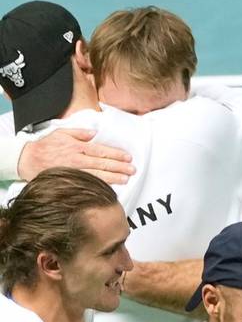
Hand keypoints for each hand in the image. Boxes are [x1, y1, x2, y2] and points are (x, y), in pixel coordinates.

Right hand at [18, 129, 134, 184]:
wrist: (27, 160)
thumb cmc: (45, 146)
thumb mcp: (61, 133)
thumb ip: (78, 132)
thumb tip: (93, 133)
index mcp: (77, 147)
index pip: (101, 151)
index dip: (115, 154)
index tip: (128, 157)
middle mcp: (77, 160)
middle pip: (102, 164)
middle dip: (119, 167)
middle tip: (133, 170)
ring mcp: (74, 172)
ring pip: (98, 176)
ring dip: (114, 178)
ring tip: (126, 179)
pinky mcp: (70, 182)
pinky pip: (88, 185)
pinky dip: (100, 187)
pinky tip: (111, 189)